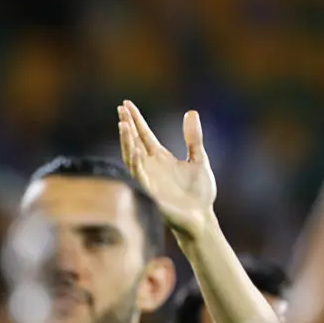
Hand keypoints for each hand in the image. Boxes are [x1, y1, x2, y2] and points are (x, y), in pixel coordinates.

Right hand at [117, 100, 217, 239]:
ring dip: (127, 142)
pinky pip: (139, 177)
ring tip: (124, 125)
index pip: (143, 135)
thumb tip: (190, 112)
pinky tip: (135, 151)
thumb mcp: (199, 159)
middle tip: (121, 109)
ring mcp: (148, 179)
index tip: (126, 104)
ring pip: (132, 157)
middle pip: (134, 142)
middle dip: (127, 126)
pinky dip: (136, 164)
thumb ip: (193, 138)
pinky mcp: (150, 193)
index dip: (136, 119)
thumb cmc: (199, 193)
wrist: (201, 218)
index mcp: (160, 158)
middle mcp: (150, 167)